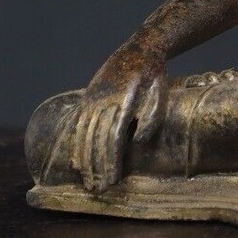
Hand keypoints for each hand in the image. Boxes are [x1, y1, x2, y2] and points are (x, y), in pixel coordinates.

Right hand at [69, 45, 165, 192]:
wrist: (140, 47)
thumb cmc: (154, 74)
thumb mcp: (161, 91)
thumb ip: (152, 117)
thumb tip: (138, 142)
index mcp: (124, 98)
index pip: (114, 136)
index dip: (111, 160)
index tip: (113, 180)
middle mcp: (104, 99)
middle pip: (97, 139)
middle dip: (97, 167)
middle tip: (100, 190)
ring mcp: (93, 98)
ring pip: (84, 135)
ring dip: (85, 161)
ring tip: (88, 183)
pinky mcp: (87, 98)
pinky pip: (78, 125)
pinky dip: (76, 146)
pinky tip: (76, 163)